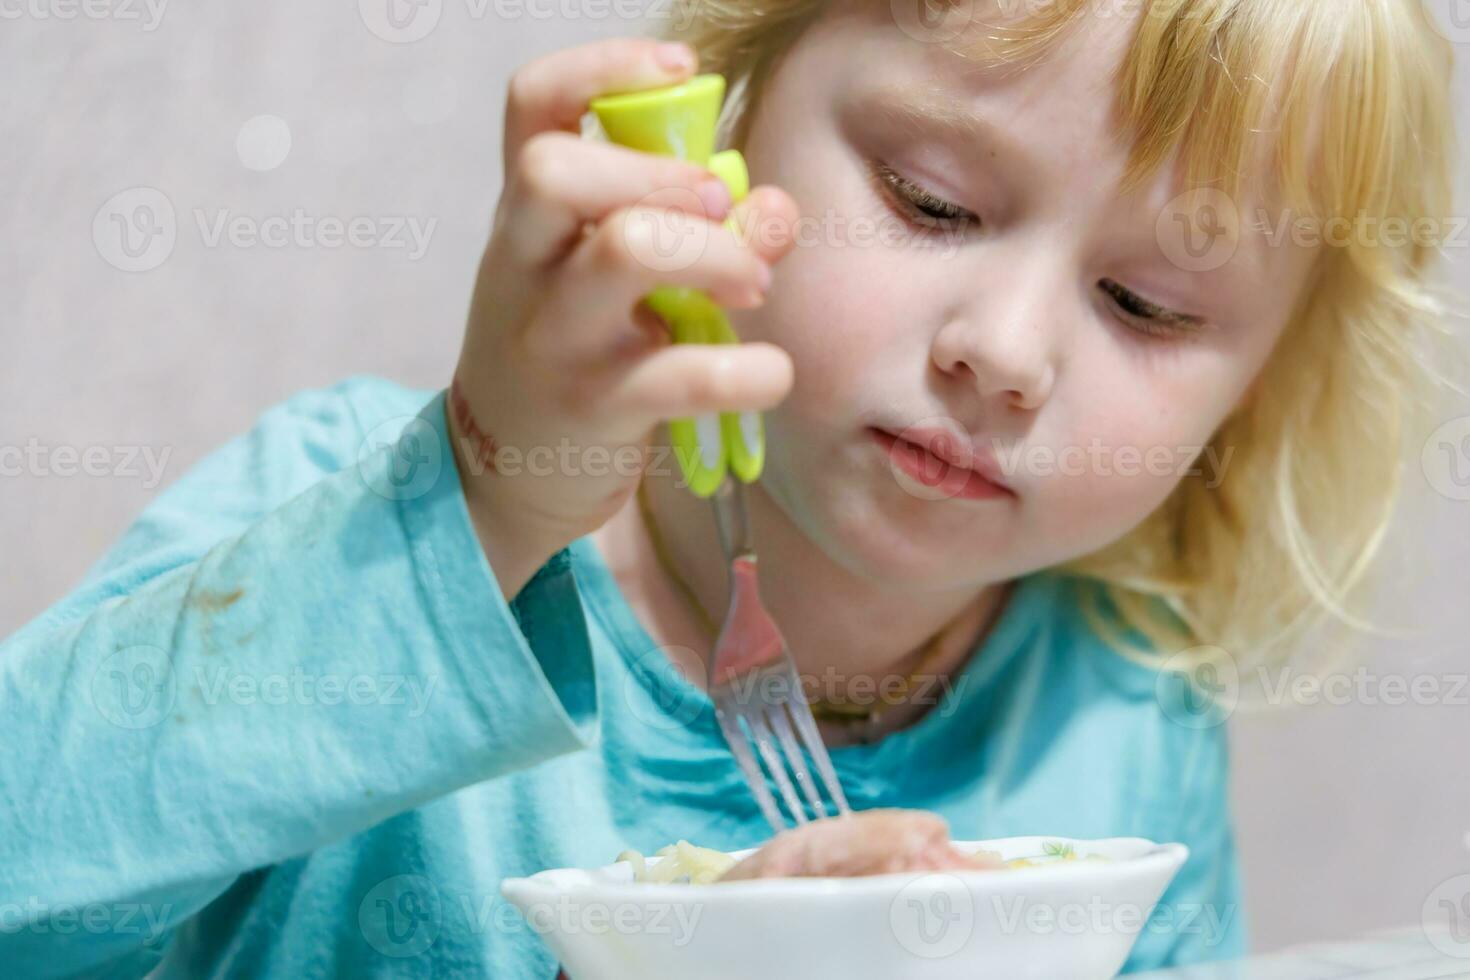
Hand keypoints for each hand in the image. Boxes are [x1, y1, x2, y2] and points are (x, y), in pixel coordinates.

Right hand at [452, 36, 797, 598]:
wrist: (505, 470)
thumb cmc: (571, 349)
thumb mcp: (602, 280)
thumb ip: (690, 229)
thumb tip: (773, 210)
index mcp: (527, 216)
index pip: (531, 106)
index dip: (601, 67)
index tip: (680, 68)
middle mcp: (525, 266)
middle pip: (557, 171)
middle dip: (659, 173)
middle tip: (717, 209)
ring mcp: (555, 338)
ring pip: (623, 251)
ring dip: (712, 251)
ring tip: (751, 283)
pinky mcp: (595, 408)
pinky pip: (679, 376)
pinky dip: (746, 370)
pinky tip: (771, 372)